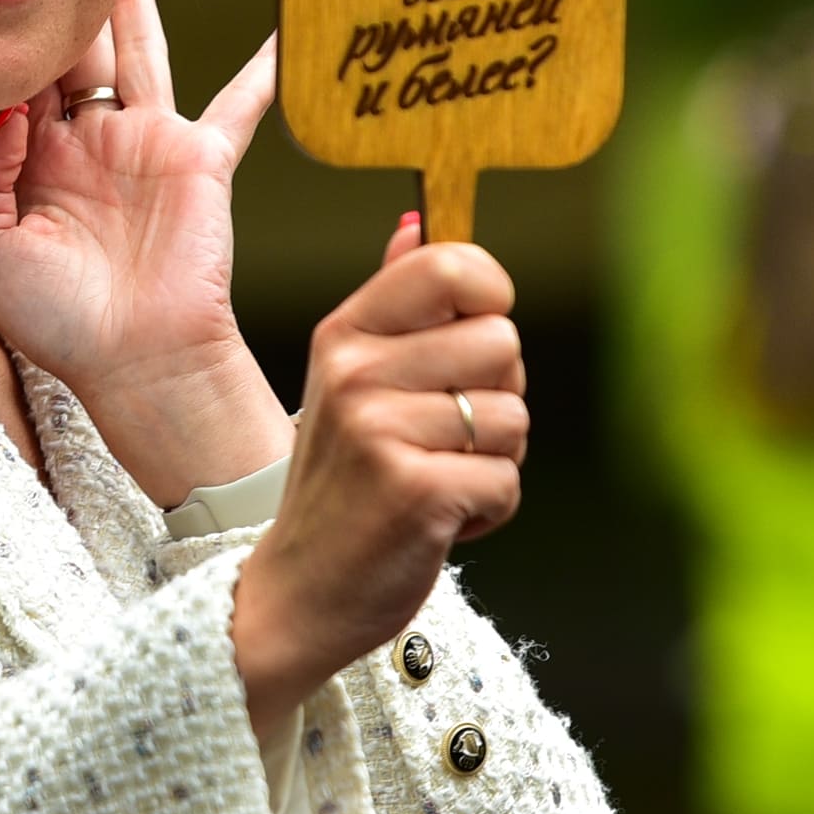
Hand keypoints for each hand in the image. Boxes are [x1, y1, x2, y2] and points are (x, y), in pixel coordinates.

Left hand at [0, 0, 286, 500]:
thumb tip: (2, 109)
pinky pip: (239, 104)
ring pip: (140, 51)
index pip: (15, 78)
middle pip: (73, 48)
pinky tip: (286, 31)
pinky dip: (265, 68)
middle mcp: (89, 142)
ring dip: (136, 0)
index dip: (4, 35)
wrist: (138, 365)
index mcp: (34, 161)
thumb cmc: (62, 325)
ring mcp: (146, 144)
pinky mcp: (200, 159)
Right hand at [231, 214, 525, 737]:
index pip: (453, 266)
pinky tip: (440, 520)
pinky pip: (508, 481)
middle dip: (497, 399)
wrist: (298, 592)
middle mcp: (357, 372)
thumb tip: (419, 220)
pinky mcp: (416, 491)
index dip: (491, 299)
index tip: (474, 344)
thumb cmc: (340, 486)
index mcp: (345, 334)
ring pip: (515, 419)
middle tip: (444, 437)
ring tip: (438, 480)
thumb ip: (391, 301)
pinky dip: (490, 512)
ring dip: (495, 463)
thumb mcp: (347, 381)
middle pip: (504, 343)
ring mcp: (382, 432)